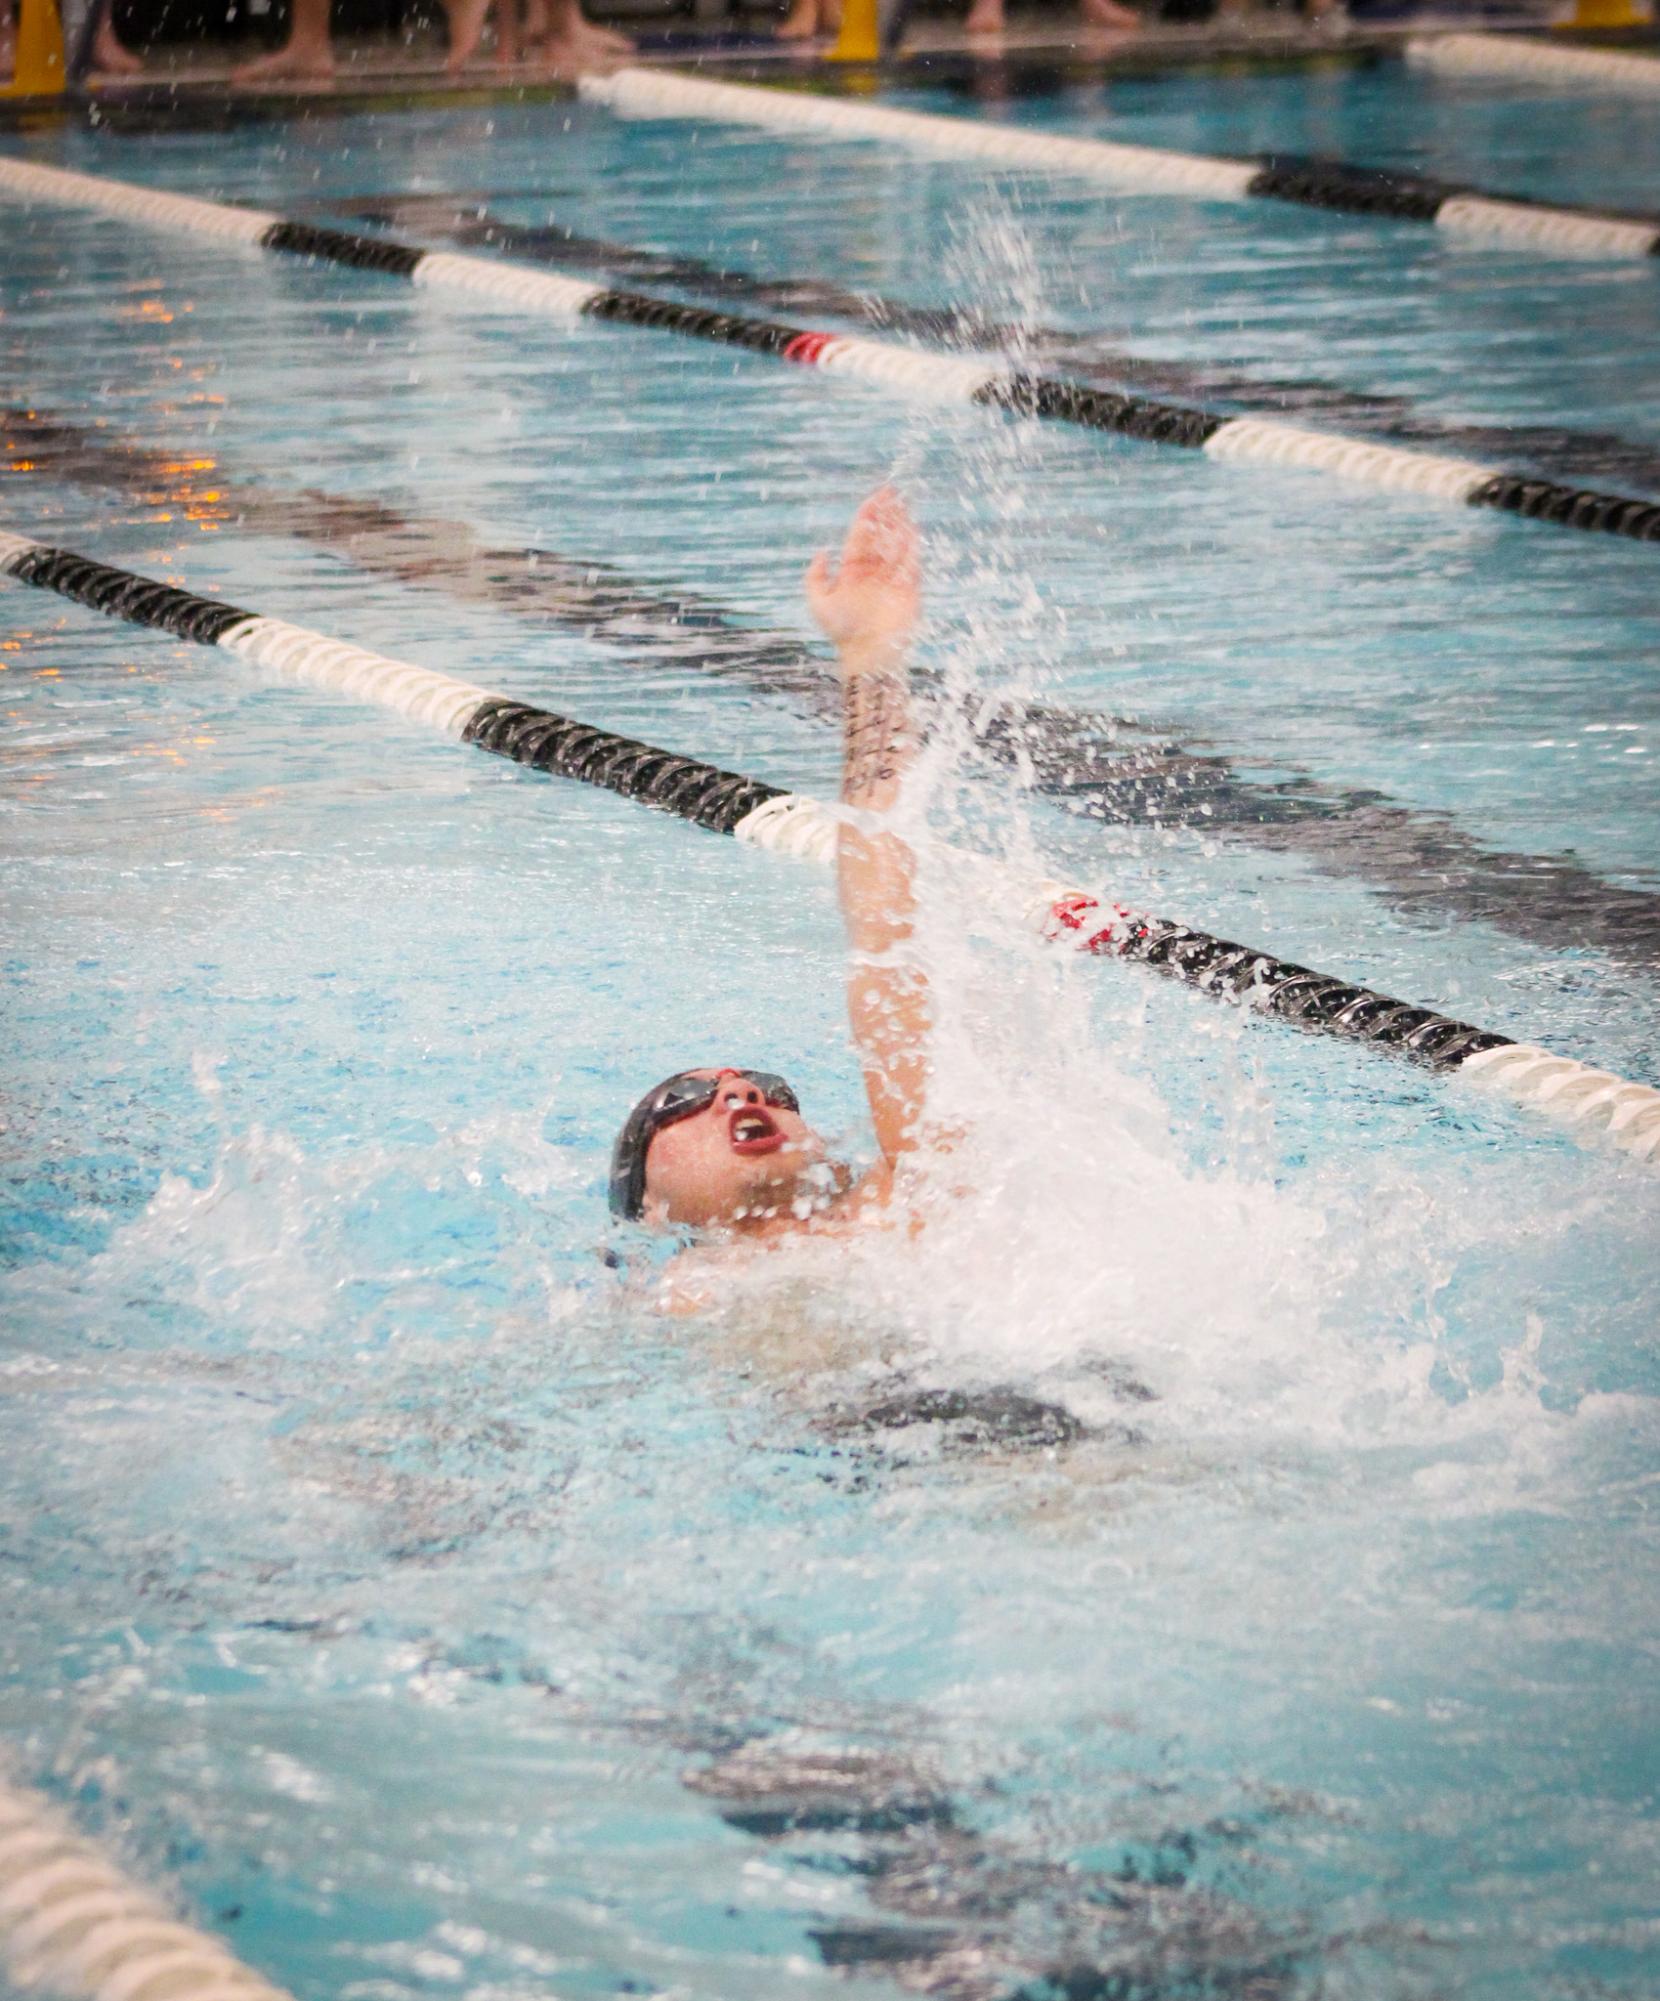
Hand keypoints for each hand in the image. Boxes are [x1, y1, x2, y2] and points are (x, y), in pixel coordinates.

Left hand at [805, 486, 920, 666]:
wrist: (867, 655)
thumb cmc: (841, 632)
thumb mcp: (818, 603)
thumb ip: (814, 577)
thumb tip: (822, 552)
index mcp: (853, 571)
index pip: (862, 535)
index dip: (869, 515)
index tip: (877, 497)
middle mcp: (874, 572)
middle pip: (882, 535)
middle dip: (888, 514)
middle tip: (894, 492)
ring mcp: (893, 580)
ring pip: (898, 544)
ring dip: (902, 524)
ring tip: (905, 503)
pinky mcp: (910, 590)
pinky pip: (913, 562)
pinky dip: (913, 545)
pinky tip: (913, 528)